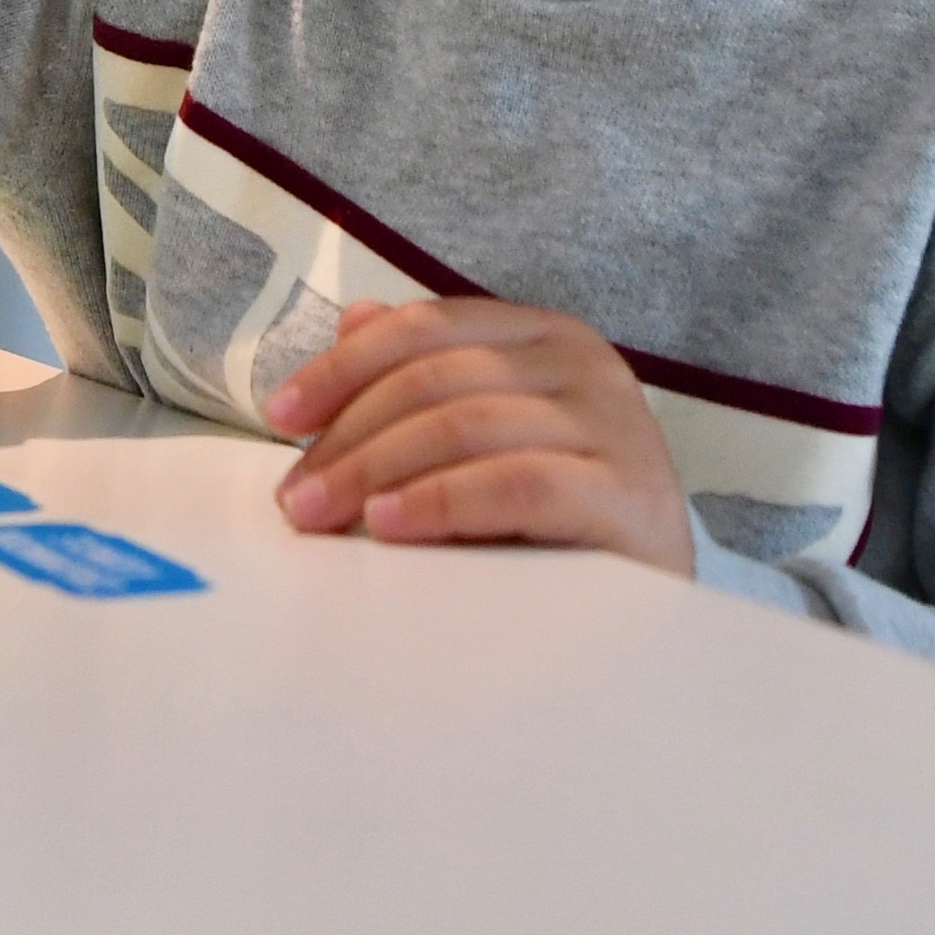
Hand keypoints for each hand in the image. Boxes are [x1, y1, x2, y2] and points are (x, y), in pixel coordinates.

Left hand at [261, 298, 693, 575]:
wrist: (654, 617)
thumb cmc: (555, 525)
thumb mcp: (484, 444)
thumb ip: (426, 381)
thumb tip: (354, 316)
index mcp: (548, 337)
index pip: (429, 328)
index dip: (344, 366)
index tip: (280, 417)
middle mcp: (588, 364)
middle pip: (437, 376)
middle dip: (349, 434)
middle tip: (294, 498)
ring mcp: (616, 424)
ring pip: (467, 422)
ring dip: (378, 469)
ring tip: (324, 516)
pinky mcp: (630, 494)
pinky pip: (517, 482)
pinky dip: (441, 501)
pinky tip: (390, 526)